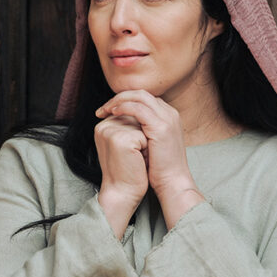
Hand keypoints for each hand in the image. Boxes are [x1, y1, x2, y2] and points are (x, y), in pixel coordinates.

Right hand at [94, 114, 148, 238]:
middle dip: (142, 137)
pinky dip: (146, 148)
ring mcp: (110, 131)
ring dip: (145, 141)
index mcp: (104, 125)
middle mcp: (104, 125)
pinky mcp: (120, 139)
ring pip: (142, 125)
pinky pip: (144, 135)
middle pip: (137, 119)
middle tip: (132, 157)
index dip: (138, 135)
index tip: (129, 153)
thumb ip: (129, 125)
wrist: (124, 192)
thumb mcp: (127, 143)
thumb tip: (142, 112)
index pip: (131, 116)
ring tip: (135, 158)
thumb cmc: (129, 169)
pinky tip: (137, 160)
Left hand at [96, 90, 204, 227]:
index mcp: (168, 116)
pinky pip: (139, 109)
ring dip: (119, 100)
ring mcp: (167, 118)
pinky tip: (113, 113)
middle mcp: (170, 113)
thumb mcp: (151, 144)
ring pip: (139, 96)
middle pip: (141, 94)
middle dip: (119, 97)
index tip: (109, 110)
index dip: (125, 101)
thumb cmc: (160, 168)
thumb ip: (142, 131)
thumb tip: (124, 126)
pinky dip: (124, 107)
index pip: (143, 98)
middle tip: (103, 108)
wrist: (173, 182)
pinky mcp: (161, 127)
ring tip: (105, 110)